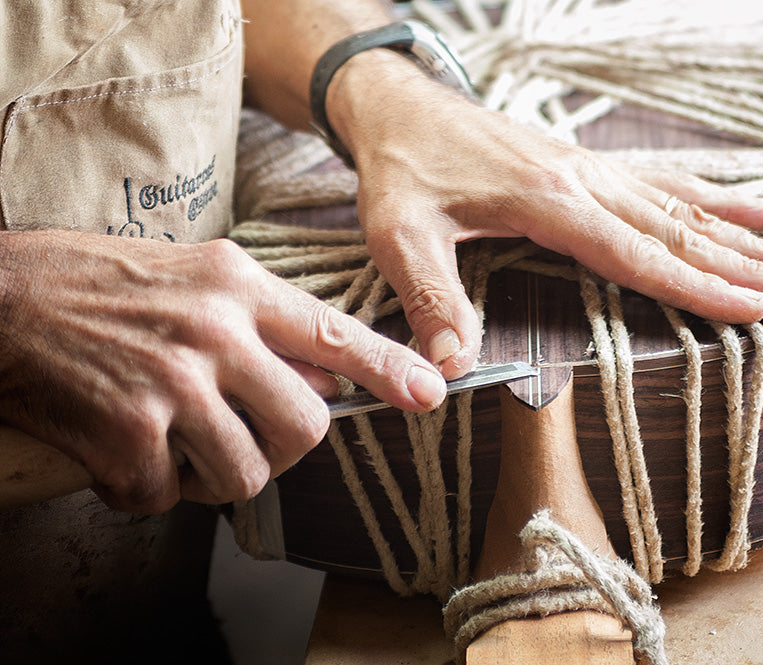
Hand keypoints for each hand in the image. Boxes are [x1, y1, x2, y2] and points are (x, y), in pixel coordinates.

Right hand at [0, 231, 445, 511]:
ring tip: (174, 446)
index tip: (428, 395)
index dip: (388, 370)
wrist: (0, 299)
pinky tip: (119, 453)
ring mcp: (172, 384)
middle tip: (243, 438)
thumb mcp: (196, 276)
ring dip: (212, 476)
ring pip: (245, 474)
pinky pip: (167, 497)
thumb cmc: (99, 285)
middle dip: (282, 448)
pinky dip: (146, 489)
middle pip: (304, 426)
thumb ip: (264, 322)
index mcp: (237, 286)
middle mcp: (215, 333)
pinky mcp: (126, 434)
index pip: (334, 333)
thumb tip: (326, 373)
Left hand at [334, 56, 762, 379]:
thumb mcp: (400, 236)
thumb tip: (452, 370)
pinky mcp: (588, 166)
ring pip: (687, 208)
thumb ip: (431, 298)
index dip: (698, 288)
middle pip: (682, 230)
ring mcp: (593, 169)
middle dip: (750, 268)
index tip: (758, 312)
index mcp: (548, 201)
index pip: (638, 253)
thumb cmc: (398, 172)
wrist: (397, 106)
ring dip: (749, 239)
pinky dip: (719, 198)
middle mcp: (586, 181)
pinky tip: (760, 205)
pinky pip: (667, 183)